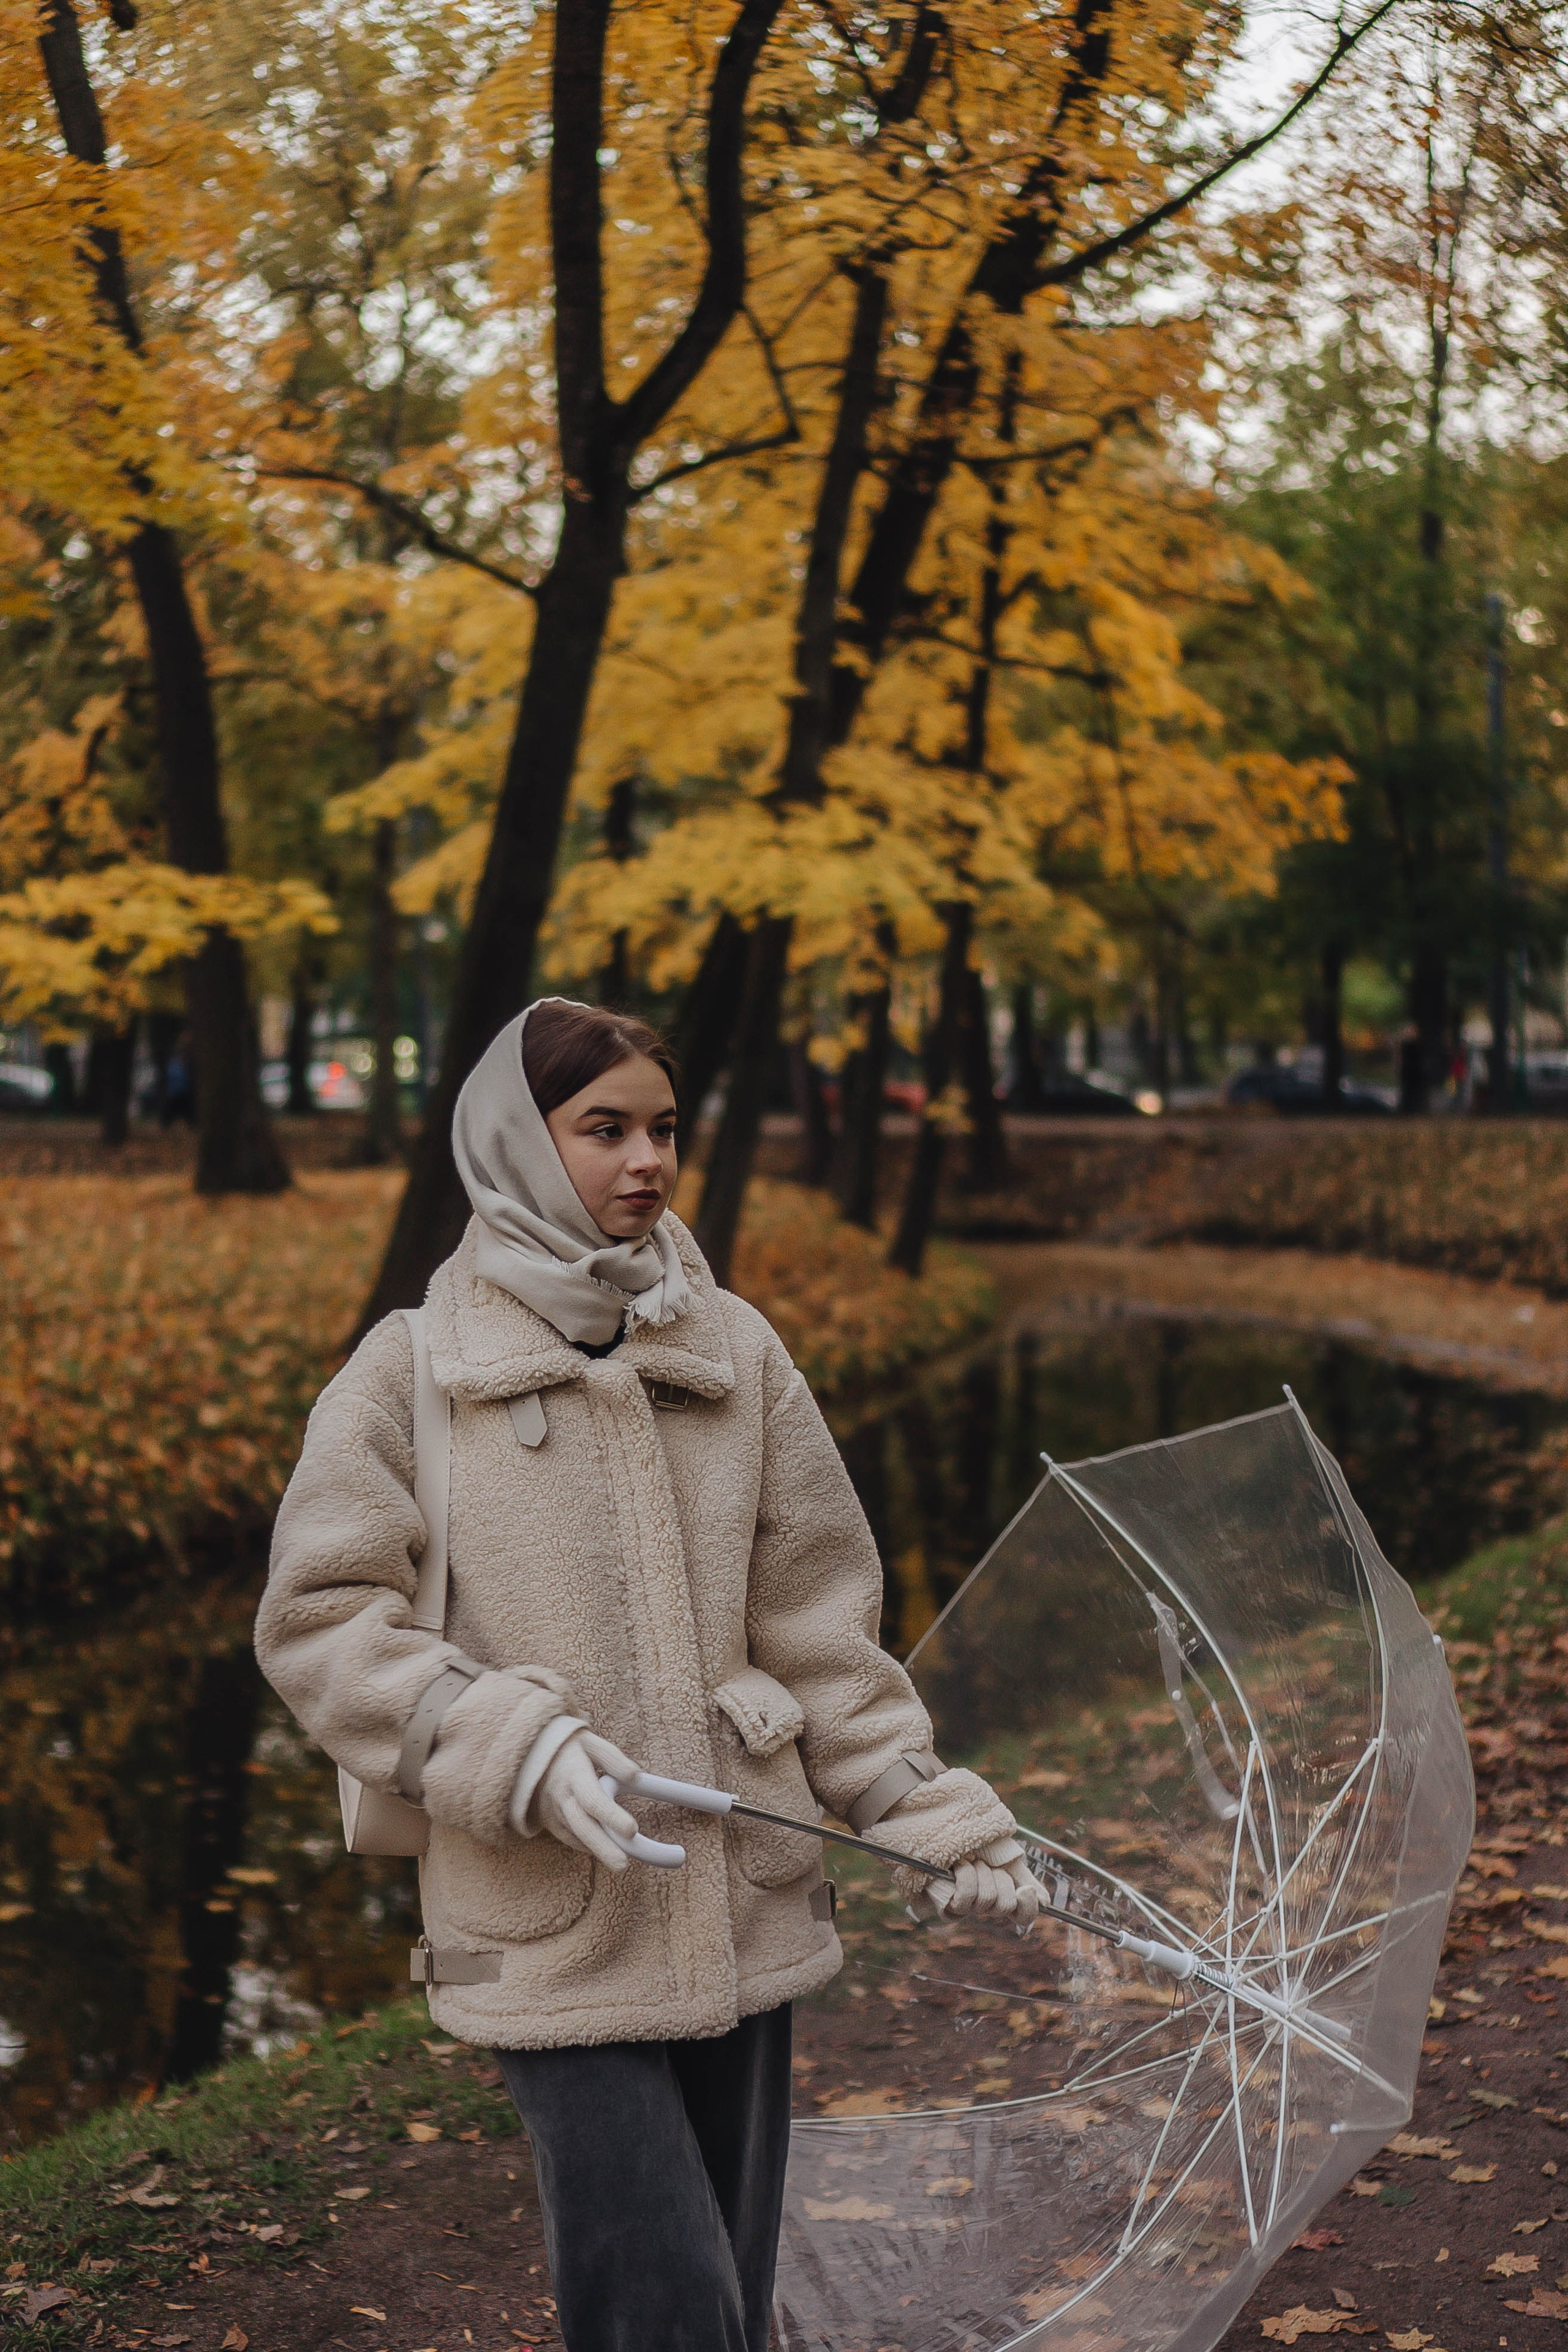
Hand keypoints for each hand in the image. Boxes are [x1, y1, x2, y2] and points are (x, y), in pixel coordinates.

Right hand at [533, 1729, 642, 1871]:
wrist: (525, 1755)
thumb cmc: (565, 1747)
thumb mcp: (588, 1741)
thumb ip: (612, 1758)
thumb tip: (636, 1776)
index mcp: (573, 1774)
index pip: (592, 1799)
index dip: (611, 1815)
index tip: (631, 1829)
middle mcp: (561, 1797)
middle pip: (582, 1826)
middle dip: (602, 1847)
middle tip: (622, 1866)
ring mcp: (553, 1812)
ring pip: (575, 1836)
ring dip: (596, 1851)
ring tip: (619, 1864)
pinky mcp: (549, 1822)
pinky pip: (569, 1838)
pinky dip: (586, 1846)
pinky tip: (603, 1852)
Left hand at [926, 1838, 1039, 1926]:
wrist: (952, 1833)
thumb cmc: (980, 1846)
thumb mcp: (1007, 1857)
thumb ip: (1025, 1878)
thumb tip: (1045, 1902)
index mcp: (1006, 1895)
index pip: (1024, 1916)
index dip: (1028, 1907)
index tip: (1025, 1889)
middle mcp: (989, 1905)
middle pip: (1005, 1906)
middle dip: (999, 1878)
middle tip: (989, 1864)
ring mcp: (970, 1908)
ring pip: (987, 1899)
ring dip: (981, 1872)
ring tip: (971, 1860)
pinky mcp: (950, 1905)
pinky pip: (966, 1897)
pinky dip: (965, 1874)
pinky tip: (959, 1865)